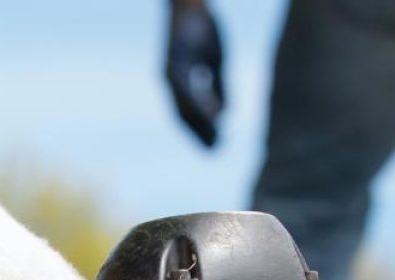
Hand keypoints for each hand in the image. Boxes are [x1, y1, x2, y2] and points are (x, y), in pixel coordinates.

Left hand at [166, 0, 225, 147]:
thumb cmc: (204, 28)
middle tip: (215, 151)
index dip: (201, 131)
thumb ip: (218, 87)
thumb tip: (224, 115)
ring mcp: (170, 69)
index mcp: (179, 81)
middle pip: (184, 114)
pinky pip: (186, 87)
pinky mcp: (175, 59)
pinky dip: (198, 102)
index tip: (215, 147)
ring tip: (215, 138)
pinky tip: (213, 113)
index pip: (189, 113)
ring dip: (199, 123)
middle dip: (199, 133)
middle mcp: (171, 79)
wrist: (190, 1)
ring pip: (184, 104)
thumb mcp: (217, 61)